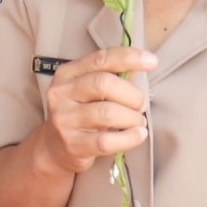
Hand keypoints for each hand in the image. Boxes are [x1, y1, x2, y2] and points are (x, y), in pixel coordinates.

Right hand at [37, 47, 156, 174]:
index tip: (151, 61)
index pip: (100, 59)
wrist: (54, 148)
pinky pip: (106, 141)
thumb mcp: (88, 91)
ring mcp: (64, 119)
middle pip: (104, 84)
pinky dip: (129, 138)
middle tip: (140, 105)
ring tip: (138, 122)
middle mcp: (61, 93)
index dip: (128, 58)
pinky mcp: (72, 144)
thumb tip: (142, 63)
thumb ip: (112, 77)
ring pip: (107, 113)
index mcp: (67, 73)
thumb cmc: (80, 114)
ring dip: (132, 117)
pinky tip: (138, 135)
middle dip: (132, 95)